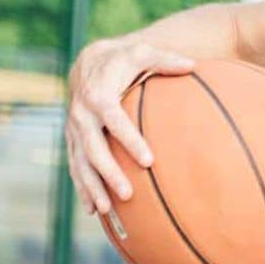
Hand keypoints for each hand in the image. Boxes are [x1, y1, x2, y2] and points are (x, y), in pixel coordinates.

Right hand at [64, 38, 194, 215]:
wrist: (89, 62)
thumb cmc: (123, 59)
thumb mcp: (143, 52)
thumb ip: (165, 60)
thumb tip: (193, 65)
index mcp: (98, 94)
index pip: (113, 120)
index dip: (128, 139)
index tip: (148, 160)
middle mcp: (81, 114)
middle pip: (93, 147)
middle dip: (109, 172)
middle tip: (128, 194)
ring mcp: (74, 129)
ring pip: (80, 162)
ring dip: (92, 186)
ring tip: (106, 210)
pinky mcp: (72, 140)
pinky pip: (75, 166)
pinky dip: (82, 188)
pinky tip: (94, 211)